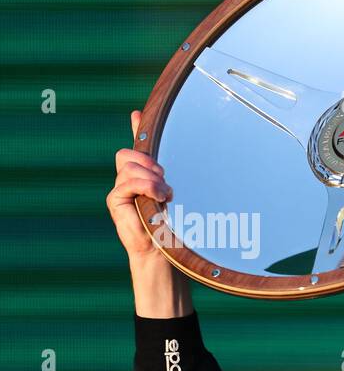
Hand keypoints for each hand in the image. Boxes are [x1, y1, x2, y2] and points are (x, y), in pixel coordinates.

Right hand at [110, 110, 192, 317]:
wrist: (167, 255)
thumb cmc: (179, 228)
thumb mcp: (186, 197)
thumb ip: (185, 180)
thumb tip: (201, 164)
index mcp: (146, 177)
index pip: (137, 145)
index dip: (137, 128)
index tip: (139, 114)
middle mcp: (130, 180)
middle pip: (129, 153)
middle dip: (148, 161)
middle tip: (166, 181)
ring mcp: (121, 190)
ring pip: (128, 164)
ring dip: (150, 176)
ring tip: (166, 194)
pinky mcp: (116, 201)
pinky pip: (125, 182)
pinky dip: (144, 185)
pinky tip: (160, 197)